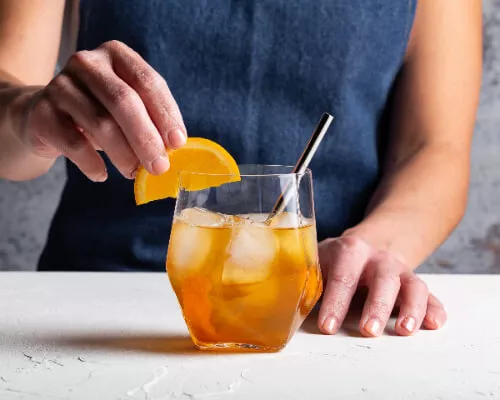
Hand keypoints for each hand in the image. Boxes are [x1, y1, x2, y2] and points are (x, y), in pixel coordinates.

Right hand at [18, 40, 184, 180]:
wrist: (44, 115)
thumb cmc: (98, 111)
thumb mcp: (126, 107)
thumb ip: (149, 119)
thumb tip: (173, 149)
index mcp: (116, 55)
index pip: (148, 81)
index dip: (166, 114)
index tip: (177, 143)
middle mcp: (87, 63)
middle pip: (124, 101)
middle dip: (147, 139)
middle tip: (159, 167)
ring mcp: (60, 85)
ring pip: (101, 123)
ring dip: (124, 155)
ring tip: (133, 173)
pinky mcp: (42, 112)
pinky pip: (74, 143)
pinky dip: (92, 163)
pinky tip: (102, 174)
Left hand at [317, 236, 446, 336]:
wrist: (365, 246)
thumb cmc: (335, 261)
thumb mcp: (318, 261)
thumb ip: (307, 280)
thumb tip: (288, 307)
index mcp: (351, 250)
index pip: (343, 276)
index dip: (336, 302)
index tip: (328, 326)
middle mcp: (379, 259)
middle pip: (382, 280)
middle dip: (376, 306)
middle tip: (368, 331)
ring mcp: (400, 270)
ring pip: (413, 285)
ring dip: (411, 308)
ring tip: (405, 331)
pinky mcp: (414, 284)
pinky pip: (430, 295)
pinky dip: (435, 309)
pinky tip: (435, 324)